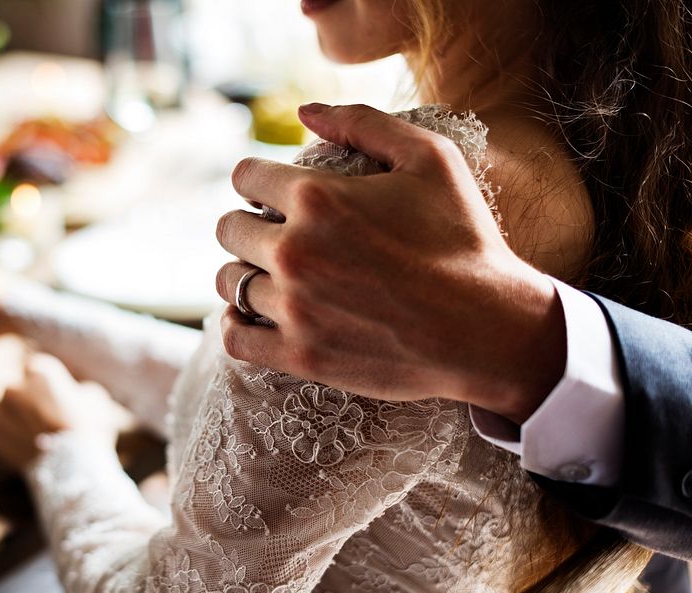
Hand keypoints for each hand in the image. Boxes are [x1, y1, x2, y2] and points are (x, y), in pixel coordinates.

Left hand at [0, 354, 122, 469]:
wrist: (73, 470)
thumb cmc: (90, 430)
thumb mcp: (96, 399)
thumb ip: (77, 389)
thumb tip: (75, 393)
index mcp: (39, 371)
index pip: (34, 368)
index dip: (43, 383)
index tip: (52, 396)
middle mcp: (13, 386)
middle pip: (16, 388)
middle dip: (26, 401)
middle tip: (44, 419)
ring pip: (3, 410)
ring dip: (14, 419)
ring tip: (34, 436)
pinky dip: (6, 438)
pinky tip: (25, 447)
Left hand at [215, 103, 565, 423]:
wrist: (488, 330)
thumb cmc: (464, 239)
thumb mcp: (431, 158)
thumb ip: (363, 123)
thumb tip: (304, 112)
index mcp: (316, 197)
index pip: (245, 177)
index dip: (257, 181)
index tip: (272, 195)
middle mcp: (294, 251)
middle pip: (228, 229)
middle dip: (248, 224)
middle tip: (274, 234)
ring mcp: (294, 308)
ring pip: (229, 282)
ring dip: (243, 273)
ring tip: (269, 275)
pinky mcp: (300, 356)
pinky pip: (234, 338)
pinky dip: (234, 324)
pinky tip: (250, 316)